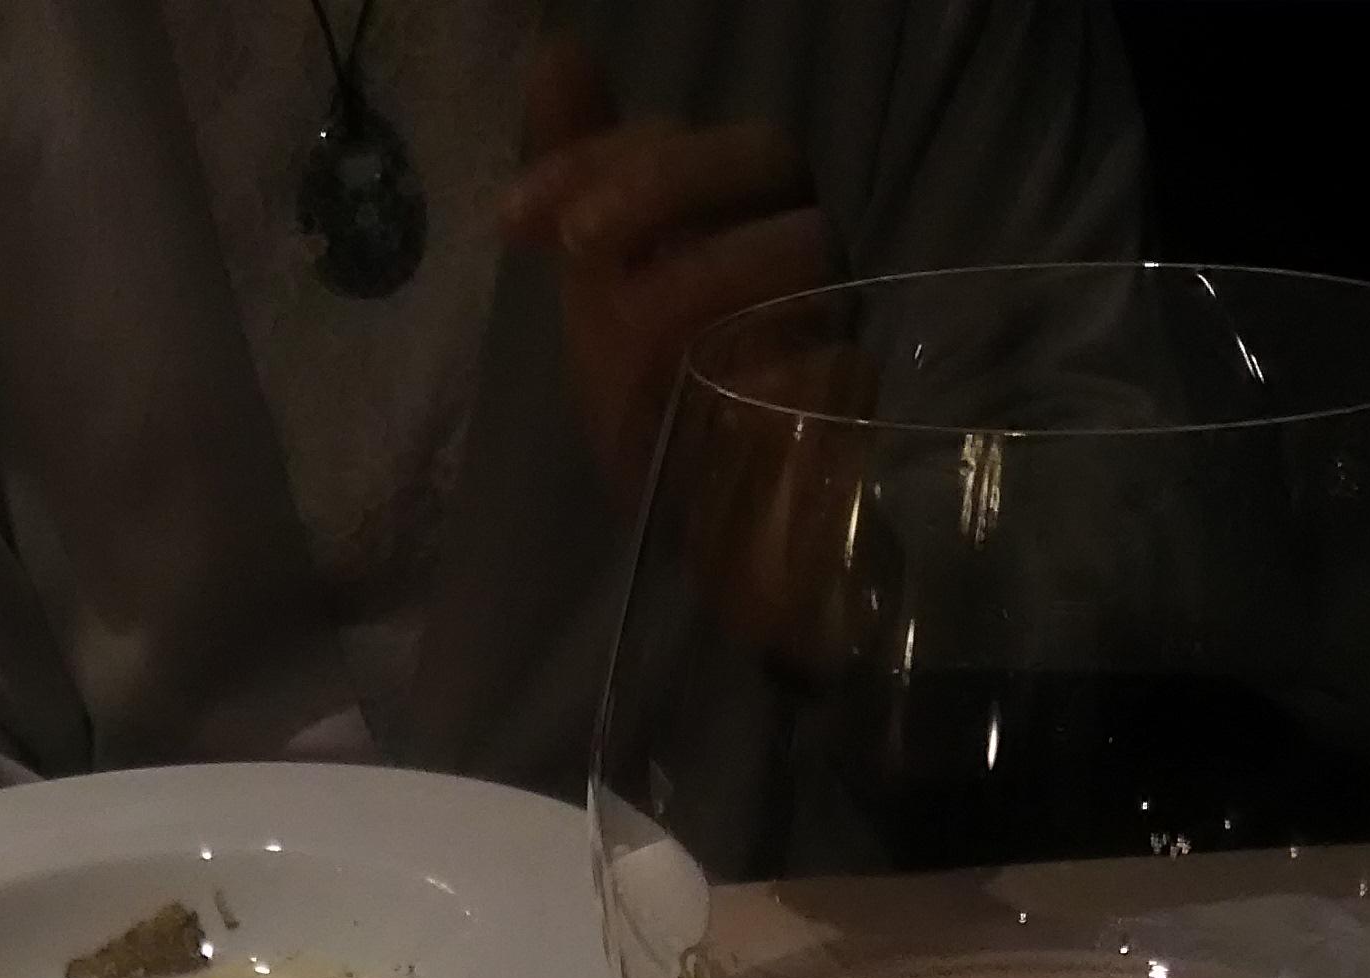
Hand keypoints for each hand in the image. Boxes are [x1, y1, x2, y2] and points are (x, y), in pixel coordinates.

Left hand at [502, 38, 834, 503]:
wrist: (716, 532)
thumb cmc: (661, 398)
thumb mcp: (601, 289)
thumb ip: (585, 177)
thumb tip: (561, 54)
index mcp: (739, 204)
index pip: (680, 136)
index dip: (596, 157)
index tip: (514, 222)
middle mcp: (800, 238)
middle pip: (764, 153)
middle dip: (660, 189)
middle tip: (581, 248)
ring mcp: (839, 313)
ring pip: (797, 250)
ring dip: (698, 290)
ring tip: (629, 358)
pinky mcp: (856, 404)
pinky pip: (832, 368)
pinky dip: (769, 386)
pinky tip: (715, 410)